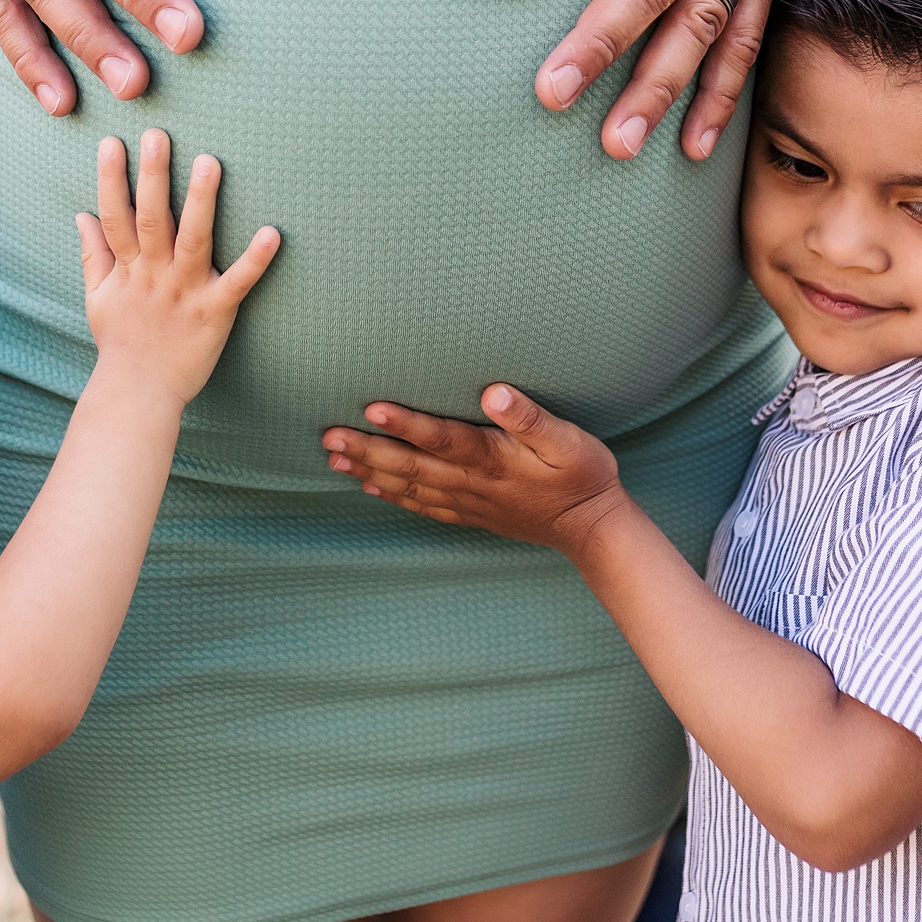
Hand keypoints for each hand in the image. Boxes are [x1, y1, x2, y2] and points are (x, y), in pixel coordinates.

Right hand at [77, 129, 279, 402]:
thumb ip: (94, 254)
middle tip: (157, 135)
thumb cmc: (121, 343)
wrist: (138, 393)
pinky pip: (237, 283)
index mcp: (128, 269)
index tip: (111, 142)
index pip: (114, 216)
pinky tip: (272, 234)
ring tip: (210, 163)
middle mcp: (154, 275)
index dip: (111, 179)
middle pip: (151, 219)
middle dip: (153, 176)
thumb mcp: (98, 297)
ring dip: (201, 202)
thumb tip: (80, 215)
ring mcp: (184, 292)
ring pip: (192, 240)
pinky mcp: (214, 312)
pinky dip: (255, 260)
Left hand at [322, 383, 627, 557]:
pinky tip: (370, 487)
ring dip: (370, 471)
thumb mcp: (568, 441)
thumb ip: (530, 417)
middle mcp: (472, 483)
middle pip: (411, 465)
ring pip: (410, 486)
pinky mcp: (470, 513)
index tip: (371, 408)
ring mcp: (468, 501)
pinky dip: (393, 496)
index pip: (441, 438)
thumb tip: (494, 393)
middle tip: (329, 437)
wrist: (592, 528)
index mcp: (493, 460)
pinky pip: (423, 506)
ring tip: (334, 459)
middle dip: (368, 450)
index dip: (405, 424)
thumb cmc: (583, 476)